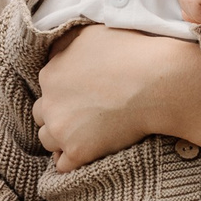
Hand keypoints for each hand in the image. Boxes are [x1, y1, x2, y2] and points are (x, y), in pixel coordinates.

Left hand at [33, 25, 189, 170]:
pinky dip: (72, 161)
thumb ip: (66, 44)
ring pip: (49, 141)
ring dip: (63, 139)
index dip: (63, 94)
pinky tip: (87, 153)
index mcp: (49, 74)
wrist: (157, 83)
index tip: (81, 97)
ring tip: (86, 135)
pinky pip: (62, 166)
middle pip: (42, 115)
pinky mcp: (78, 152)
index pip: (46, 90)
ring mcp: (61, 129)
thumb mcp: (91, 34)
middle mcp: (49, 103)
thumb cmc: (130, 54)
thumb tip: (57, 52)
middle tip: (83, 116)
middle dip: (59, 116)